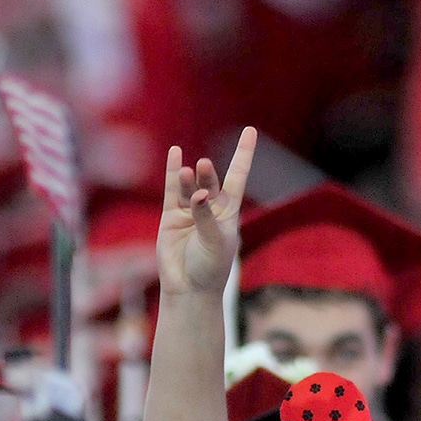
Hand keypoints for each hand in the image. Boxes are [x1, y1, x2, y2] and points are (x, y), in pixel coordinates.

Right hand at [156, 127, 255, 296]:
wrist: (189, 290)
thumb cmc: (210, 269)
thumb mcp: (215, 242)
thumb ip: (206, 217)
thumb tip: (197, 195)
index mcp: (229, 212)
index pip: (238, 176)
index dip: (244, 154)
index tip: (250, 130)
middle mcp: (210, 208)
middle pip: (211, 181)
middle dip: (208, 173)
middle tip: (204, 166)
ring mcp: (189, 211)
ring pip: (190, 186)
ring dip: (190, 178)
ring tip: (190, 171)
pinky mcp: (170, 217)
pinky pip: (172, 190)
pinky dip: (173, 172)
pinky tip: (176, 154)